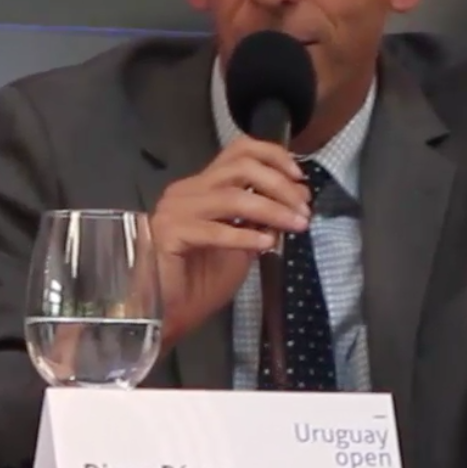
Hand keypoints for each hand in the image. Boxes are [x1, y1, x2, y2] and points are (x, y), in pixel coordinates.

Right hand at [149, 138, 311, 343]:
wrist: (162, 316)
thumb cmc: (198, 285)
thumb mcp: (242, 247)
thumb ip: (260, 222)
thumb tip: (294, 203)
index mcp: (202, 187)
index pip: (239, 150)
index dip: (274, 157)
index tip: (300, 179)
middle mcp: (187, 191)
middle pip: (240, 166)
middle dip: (280, 185)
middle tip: (304, 209)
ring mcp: (175, 210)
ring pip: (232, 195)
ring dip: (272, 209)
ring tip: (296, 225)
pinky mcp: (169, 234)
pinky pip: (215, 230)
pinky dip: (245, 235)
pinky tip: (266, 244)